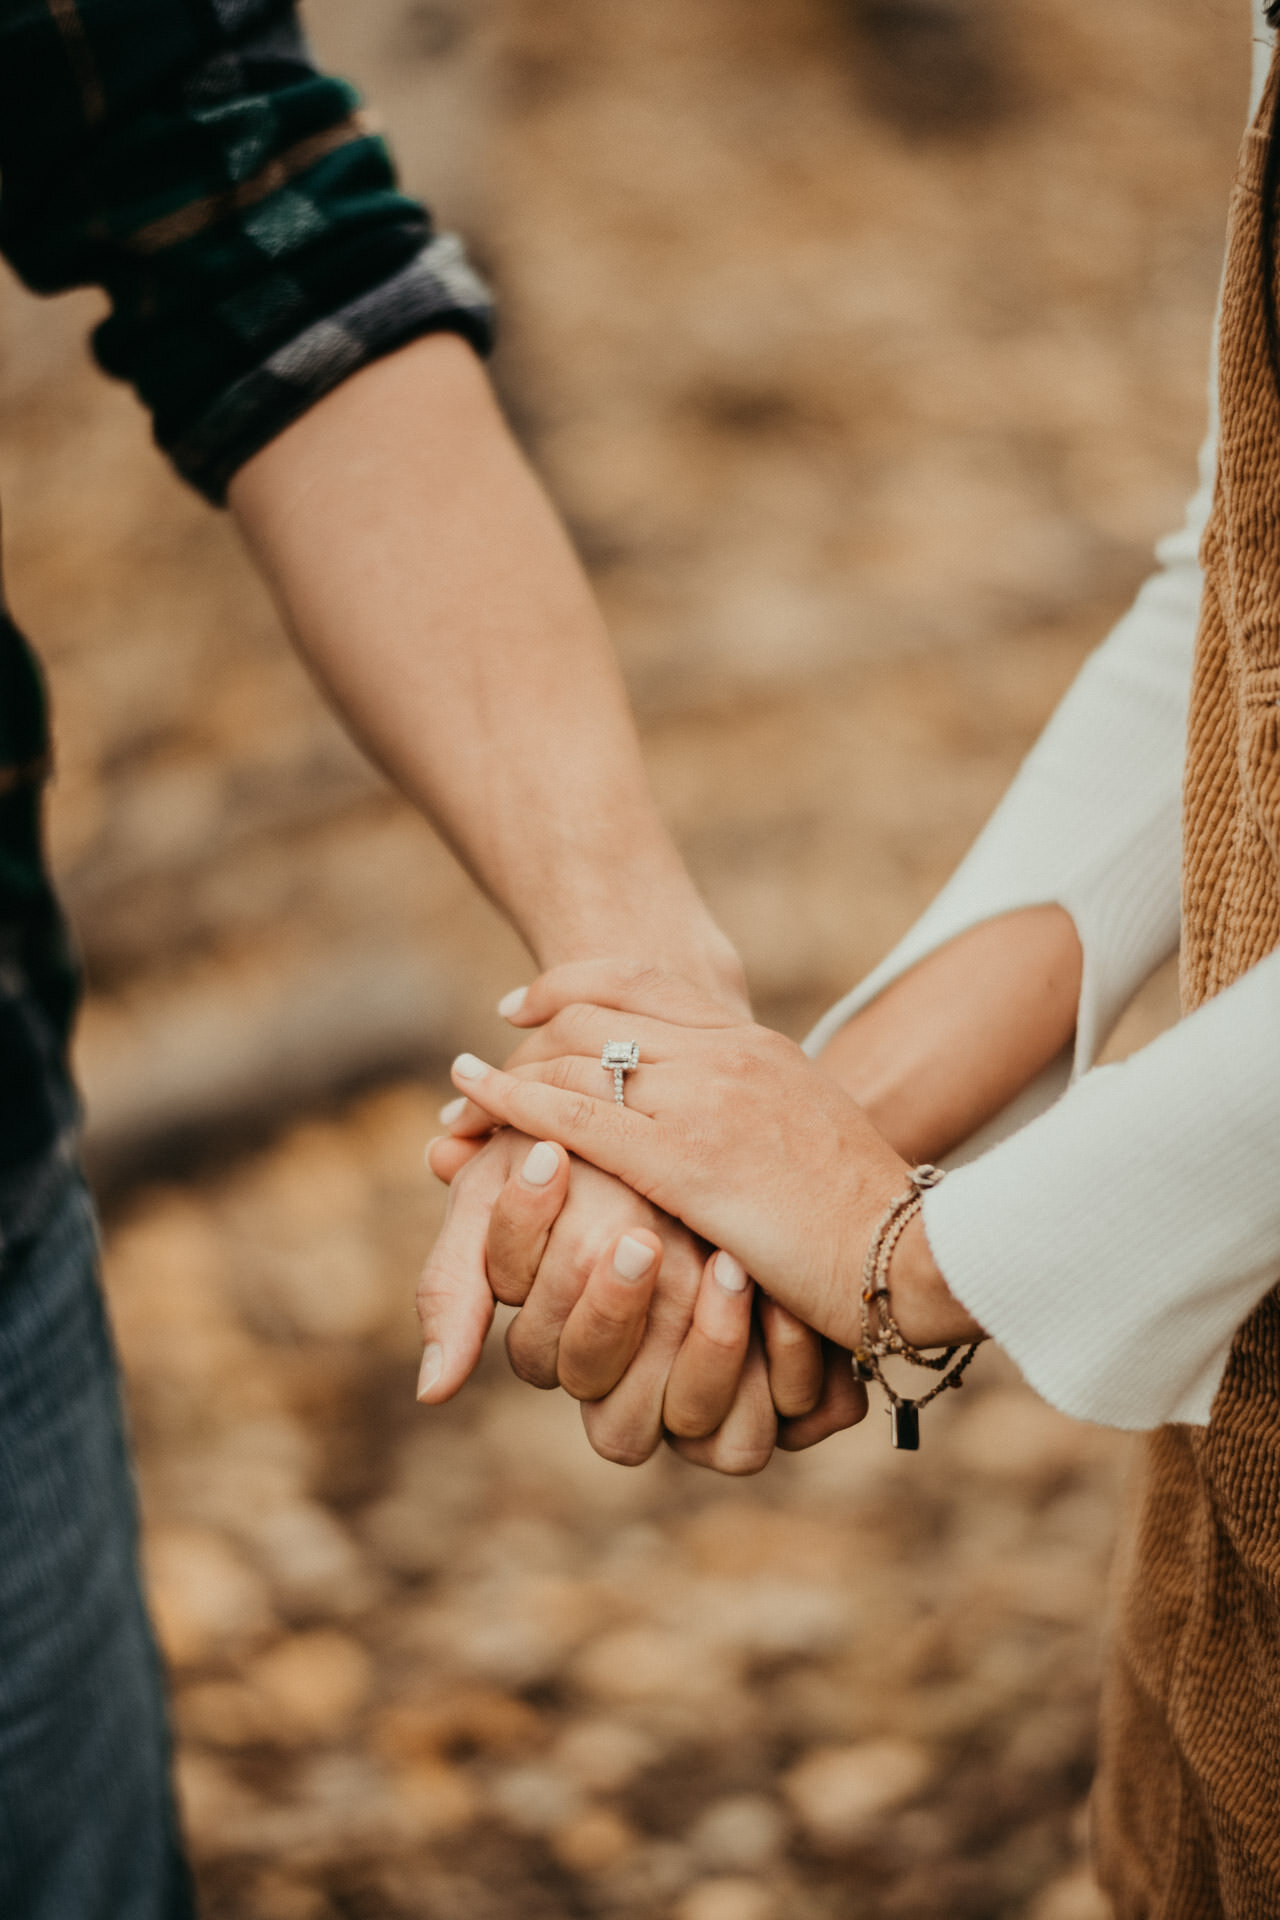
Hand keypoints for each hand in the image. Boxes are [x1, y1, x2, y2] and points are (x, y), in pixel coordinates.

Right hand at [417, 1125, 788, 1471]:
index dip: (548, 1273)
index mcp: (560, 1341)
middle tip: (637, 1234)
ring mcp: (699, 1393)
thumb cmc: (594, 1167)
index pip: (536, 1350)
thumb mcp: (515, 1201)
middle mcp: (626, 1379)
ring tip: (722, 1263)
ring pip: (691, 1424)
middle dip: (615, 1312)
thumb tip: (433, 1390)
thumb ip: (458, 1281)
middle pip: (605, 1395)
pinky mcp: (772, 1404)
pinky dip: (780, 1366)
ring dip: (706, 1345)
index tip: (552, 1165)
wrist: (727, 1146)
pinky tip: (780, 1298)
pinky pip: (769, 1428)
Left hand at [435, 985, 836, 1430]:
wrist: (920, 1256)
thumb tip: (721, 1124)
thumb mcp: (809, 1135)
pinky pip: (574, 1116)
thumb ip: (756, 1112)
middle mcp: (727, 1053)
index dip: (568, 987)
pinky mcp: (687, 1161)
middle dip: (527, 1035)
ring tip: (463, 1094)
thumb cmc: (866, 1218)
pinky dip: (509, 1103)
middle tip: (482, 1067)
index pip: (640, 983)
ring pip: (575, 1057)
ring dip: (506, 1074)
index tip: (524, 1008)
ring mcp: (707, 1101)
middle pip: (595, 1013)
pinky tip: (473, 1106)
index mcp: (756, 1044)